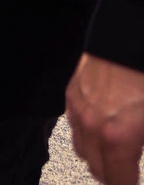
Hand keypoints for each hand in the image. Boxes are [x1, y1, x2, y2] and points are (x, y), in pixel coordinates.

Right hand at [68, 53, 143, 184]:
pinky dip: (87, 134)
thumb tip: (137, 150)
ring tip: (117, 155)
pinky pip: (74, 125)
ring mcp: (78, 107)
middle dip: (113, 176)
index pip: (117, 182)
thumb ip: (143, 139)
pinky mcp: (72, 92)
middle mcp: (92, 125)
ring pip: (81, 149)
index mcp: (117, 136)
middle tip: (127, 175)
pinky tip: (104, 128)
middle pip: (96, 170)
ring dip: (98, 157)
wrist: (129, 36)